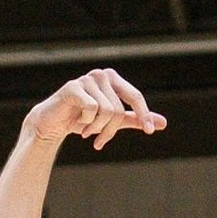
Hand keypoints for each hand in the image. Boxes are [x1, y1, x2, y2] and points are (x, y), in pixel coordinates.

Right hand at [23, 69, 165, 149]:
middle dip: (110, 131)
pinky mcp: (73, 87)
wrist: (52, 123)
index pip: (135, 96)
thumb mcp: (113, 121)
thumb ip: (136, 119)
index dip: (144, 114)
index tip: (150, 132)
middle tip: (99, 142)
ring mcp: (87, 79)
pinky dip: (86, 122)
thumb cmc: (83, 119)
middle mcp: (102, 75)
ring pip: (106, 111)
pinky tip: (77, 124)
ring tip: (86, 132)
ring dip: (97, 129)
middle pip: (119, 110)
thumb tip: (163, 123)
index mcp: (113, 79)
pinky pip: (92, 108)